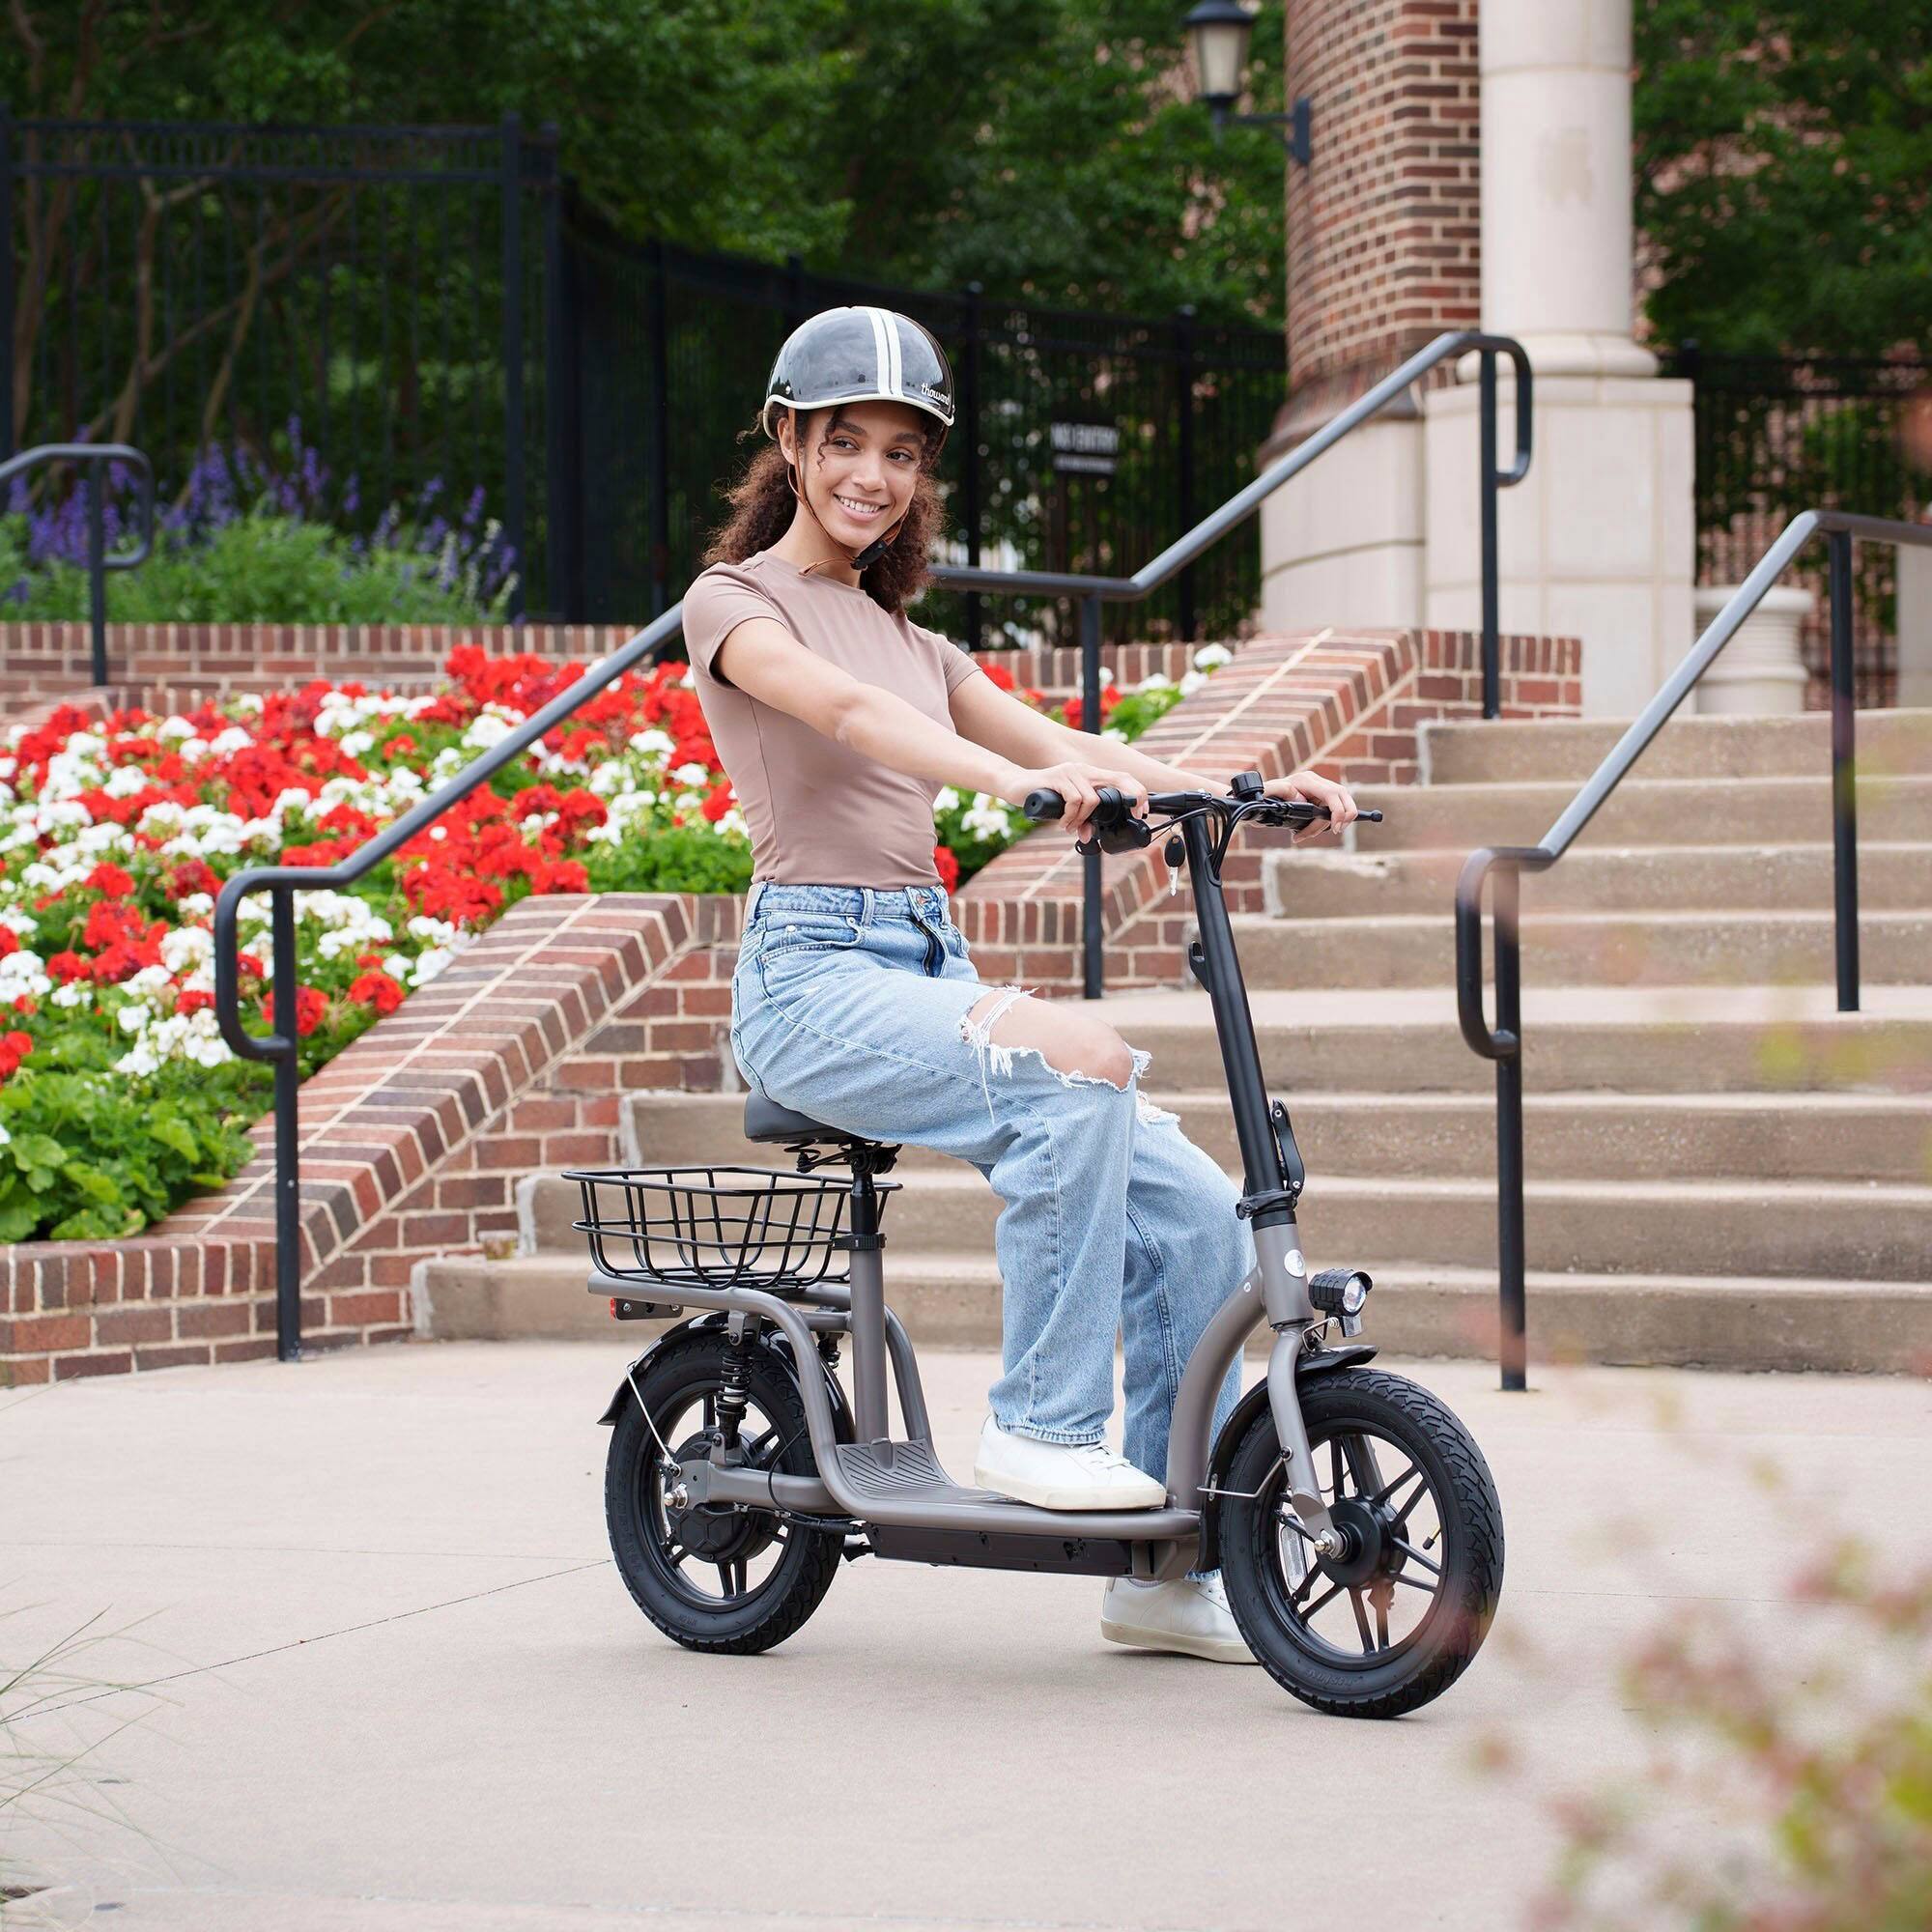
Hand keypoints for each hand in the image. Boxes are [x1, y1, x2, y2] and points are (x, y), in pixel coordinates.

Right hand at [1002, 760, 1149, 839]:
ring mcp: (1072, 771)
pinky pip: (1075, 800)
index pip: (1122, 778)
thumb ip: (1081, 820)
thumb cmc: (1042, 797)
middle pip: (1119, 779)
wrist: (1015, 785)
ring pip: (1093, 799)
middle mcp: (1084, 770)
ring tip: (1069, 826)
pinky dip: (1071, 817)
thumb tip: (1090, 836)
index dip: (1137, 792)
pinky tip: (1062, 822)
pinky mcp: (1058, 777)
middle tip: (1133, 816)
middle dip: (1132, 798)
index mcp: (1090, 775)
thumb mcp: (1066, 810)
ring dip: (1083, 819)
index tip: (1142, 812)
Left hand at [1263, 769, 1360, 843]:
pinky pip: (1329, 812)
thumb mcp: (1265, 793)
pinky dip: (1321, 825)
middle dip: (1344, 815)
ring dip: (1325, 825)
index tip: (1335, 828)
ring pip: (1337, 807)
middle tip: (1336, 830)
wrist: (1255, 801)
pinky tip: (1305, 832)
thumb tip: (1301, 798)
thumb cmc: (1260, 797)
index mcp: (1305, 780)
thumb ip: (1279, 789)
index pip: (1332, 793)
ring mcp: (1317, 790)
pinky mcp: (1317, 799)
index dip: (1338, 811)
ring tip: (1302, 835)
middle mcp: (1314, 782)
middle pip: (1343, 796)